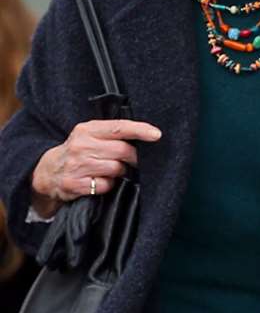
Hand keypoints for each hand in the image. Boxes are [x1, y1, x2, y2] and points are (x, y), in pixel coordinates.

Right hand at [30, 119, 162, 217]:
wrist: (48, 172)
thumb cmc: (78, 152)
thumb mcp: (90, 136)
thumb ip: (113, 134)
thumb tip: (147, 136)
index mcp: (87, 129)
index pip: (119, 127)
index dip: (140, 130)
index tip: (157, 135)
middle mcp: (81, 145)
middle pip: (123, 151)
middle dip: (133, 158)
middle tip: (132, 161)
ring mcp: (77, 165)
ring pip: (116, 169)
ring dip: (119, 172)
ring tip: (108, 170)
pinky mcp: (74, 183)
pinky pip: (105, 185)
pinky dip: (107, 185)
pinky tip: (98, 181)